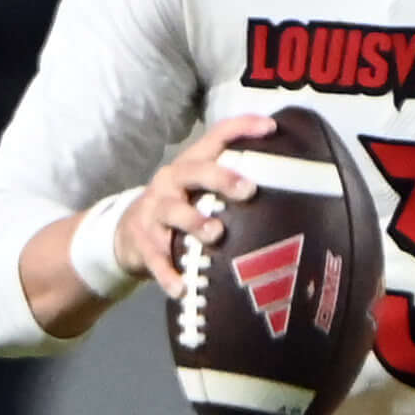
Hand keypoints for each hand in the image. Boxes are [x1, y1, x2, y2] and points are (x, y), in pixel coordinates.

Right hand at [122, 111, 277, 294]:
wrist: (125, 236)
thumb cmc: (179, 210)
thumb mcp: (198, 191)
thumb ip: (229, 187)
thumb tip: (288, 188)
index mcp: (189, 166)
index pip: (215, 138)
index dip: (241, 128)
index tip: (270, 127)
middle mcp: (170, 182)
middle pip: (194, 172)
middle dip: (221, 178)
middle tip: (249, 190)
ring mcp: (154, 212)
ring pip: (172, 212)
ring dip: (194, 222)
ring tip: (216, 233)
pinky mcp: (143, 244)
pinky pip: (156, 259)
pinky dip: (168, 274)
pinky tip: (182, 287)